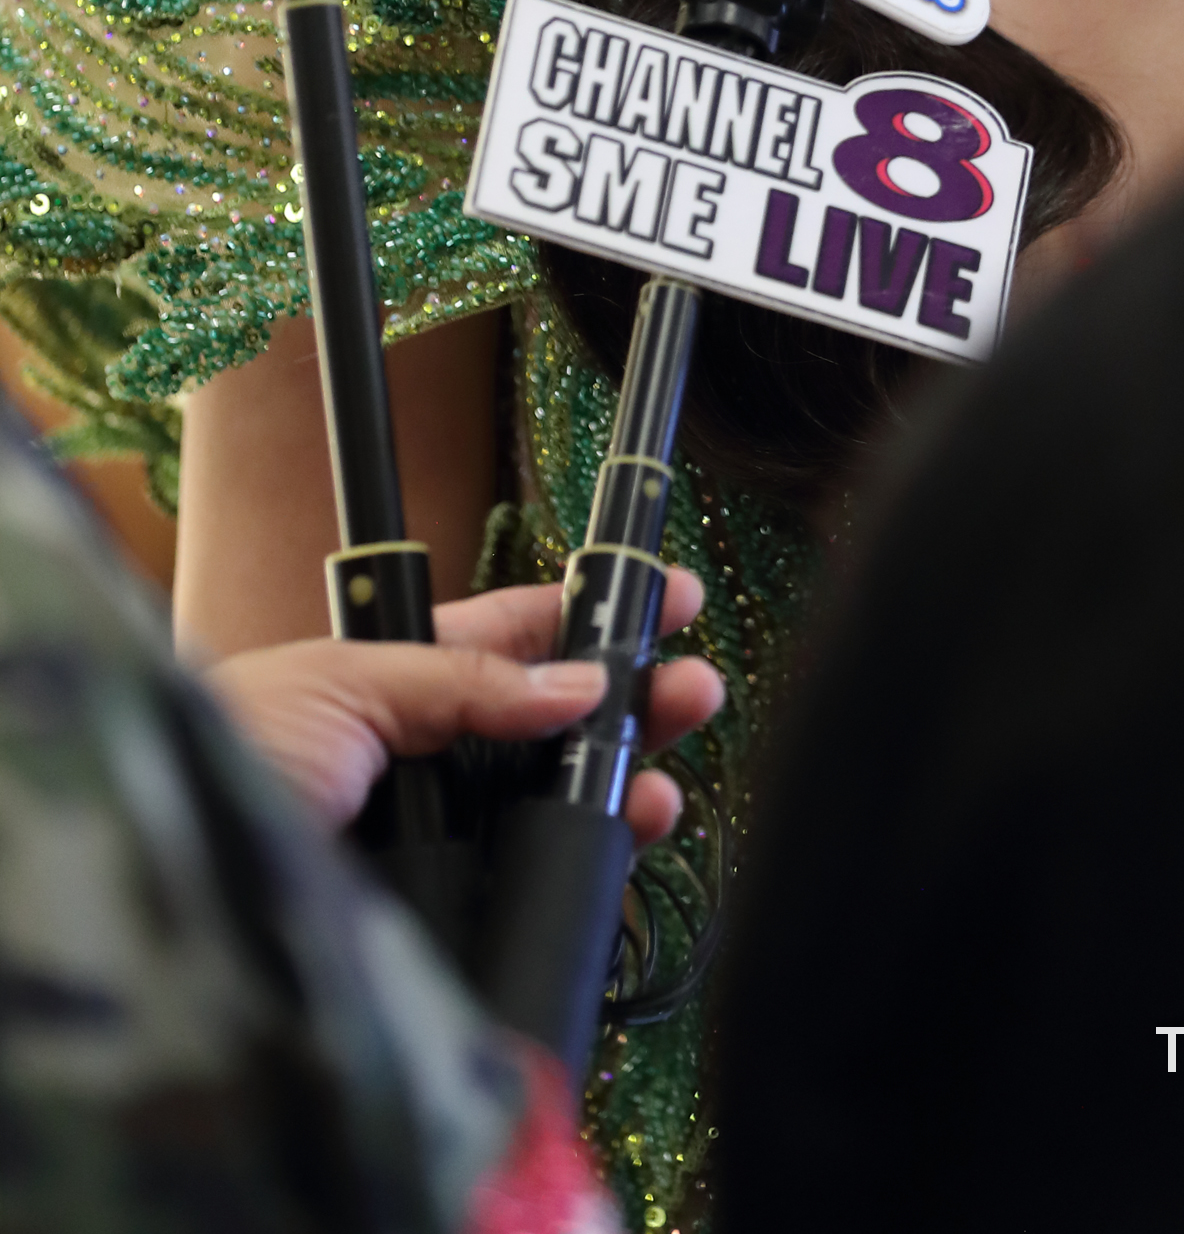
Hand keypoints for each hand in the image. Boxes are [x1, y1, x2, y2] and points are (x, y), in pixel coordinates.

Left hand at [206, 574, 723, 835]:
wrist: (167, 881)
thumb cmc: (229, 753)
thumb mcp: (344, 683)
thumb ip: (465, 681)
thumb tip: (575, 683)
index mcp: (401, 678)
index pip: (518, 634)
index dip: (593, 612)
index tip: (665, 594)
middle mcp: (431, 758)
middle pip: (558, 720)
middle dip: (635, 694)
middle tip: (694, 687)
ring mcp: (443, 837)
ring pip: (559, 803)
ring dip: (629, 777)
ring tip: (671, 769)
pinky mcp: (447, 911)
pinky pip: (537, 885)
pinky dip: (595, 862)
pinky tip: (630, 839)